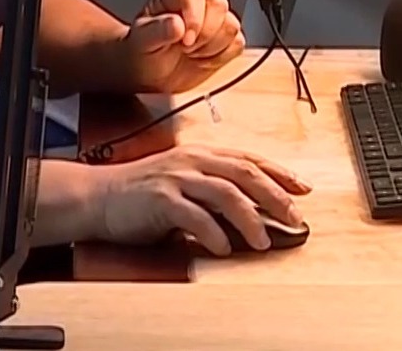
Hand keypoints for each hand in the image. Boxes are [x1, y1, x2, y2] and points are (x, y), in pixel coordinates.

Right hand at [92, 144, 309, 254]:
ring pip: (226, 193)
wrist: (98, 197)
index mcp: (201, 154)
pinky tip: (224, 248)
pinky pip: (195, 216)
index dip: (280, 173)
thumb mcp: (182, 181)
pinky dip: (214, 234)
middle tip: (294, 218)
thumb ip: (212, 189)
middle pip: (245, 173)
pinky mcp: (161, 198)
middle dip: (276, 196)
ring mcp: (177, 177)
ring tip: (263, 241)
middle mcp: (192, 160)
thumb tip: (253, 209)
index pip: (249, 159)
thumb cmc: (141, 193)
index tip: (303, 189)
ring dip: (250, 219)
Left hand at [124, 0, 244, 92]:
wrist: (151, 75)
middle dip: (204, 34)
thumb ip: (157, 31)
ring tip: (191, 53)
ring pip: (231, 25)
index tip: (183, 40)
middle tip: (185, 47)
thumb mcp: (143, 41)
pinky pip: (238, 44)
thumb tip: (176, 24)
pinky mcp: (227, 38)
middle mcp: (198, 2)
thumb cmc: (144, 51)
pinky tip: (202, 58)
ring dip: (211, 47)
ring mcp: (215, 19)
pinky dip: (221, 57)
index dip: (193, 18)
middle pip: (219, 6)